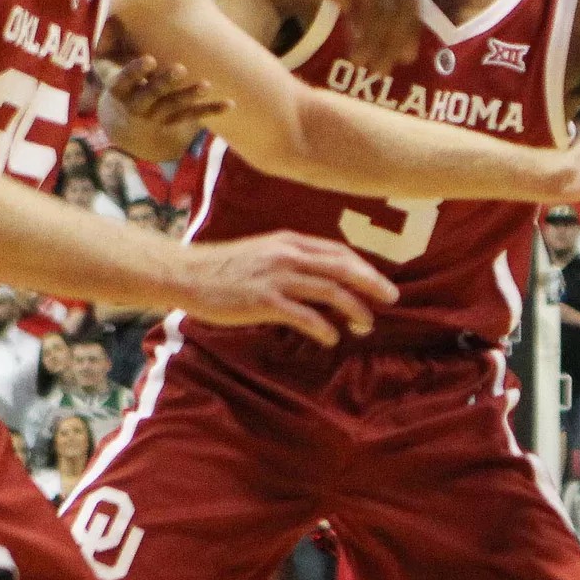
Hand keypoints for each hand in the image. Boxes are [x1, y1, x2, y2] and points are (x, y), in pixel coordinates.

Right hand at [107, 54, 226, 134]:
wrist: (126, 122)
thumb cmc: (120, 77)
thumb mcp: (106, 62)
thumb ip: (107, 35)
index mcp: (118, 89)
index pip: (122, 82)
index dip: (135, 72)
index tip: (150, 59)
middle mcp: (136, 104)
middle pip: (150, 94)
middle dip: (164, 82)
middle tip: (181, 68)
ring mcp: (156, 115)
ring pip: (174, 106)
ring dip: (190, 95)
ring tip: (206, 84)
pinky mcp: (175, 121)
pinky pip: (193, 116)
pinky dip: (211, 110)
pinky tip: (230, 103)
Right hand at [177, 231, 400, 342]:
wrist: (188, 274)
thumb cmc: (225, 267)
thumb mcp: (264, 252)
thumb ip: (291, 259)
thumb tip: (320, 276)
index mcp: (289, 241)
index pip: (337, 251)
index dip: (363, 266)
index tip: (380, 281)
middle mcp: (288, 255)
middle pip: (341, 267)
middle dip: (371, 283)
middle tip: (391, 299)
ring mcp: (276, 277)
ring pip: (329, 290)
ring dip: (353, 309)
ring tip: (366, 324)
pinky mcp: (264, 301)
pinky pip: (304, 315)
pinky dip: (323, 328)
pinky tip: (331, 338)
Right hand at [234, 0, 423, 69]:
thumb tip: (353, 7)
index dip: (406, 6)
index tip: (398, 36)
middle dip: (406, 29)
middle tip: (398, 60)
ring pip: (398, 2)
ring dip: (388, 40)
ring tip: (372, 66)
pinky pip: (379, 2)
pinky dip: (373, 34)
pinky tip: (356, 52)